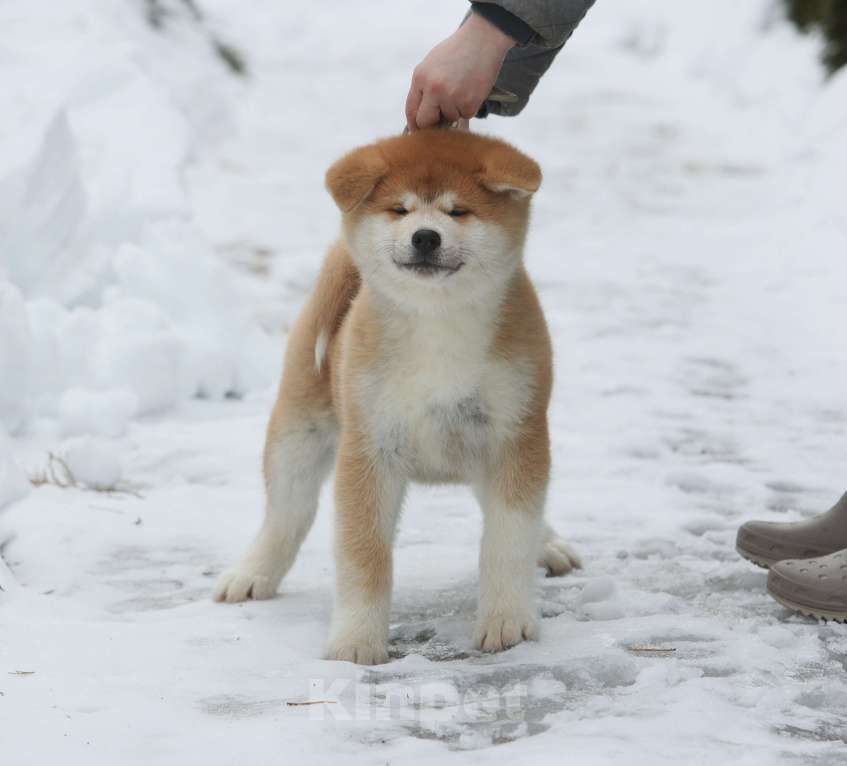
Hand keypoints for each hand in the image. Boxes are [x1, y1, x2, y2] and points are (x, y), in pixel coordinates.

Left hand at [405, 12, 513, 130]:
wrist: (482, 39)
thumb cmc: (457, 51)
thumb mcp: (431, 65)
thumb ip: (423, 89)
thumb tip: (420, 117)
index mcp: (420, 78)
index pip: (411, 110)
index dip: (414, 124)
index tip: (417, 132)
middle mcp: (433, 89)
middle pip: (426, 122)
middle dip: (434, 122)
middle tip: (442, 115)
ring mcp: (451, 96)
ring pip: (449, 118)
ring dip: (456, 109)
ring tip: (462, 87)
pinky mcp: (469, 102)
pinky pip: (466, 115)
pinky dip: (469, 106)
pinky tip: (472, 89)